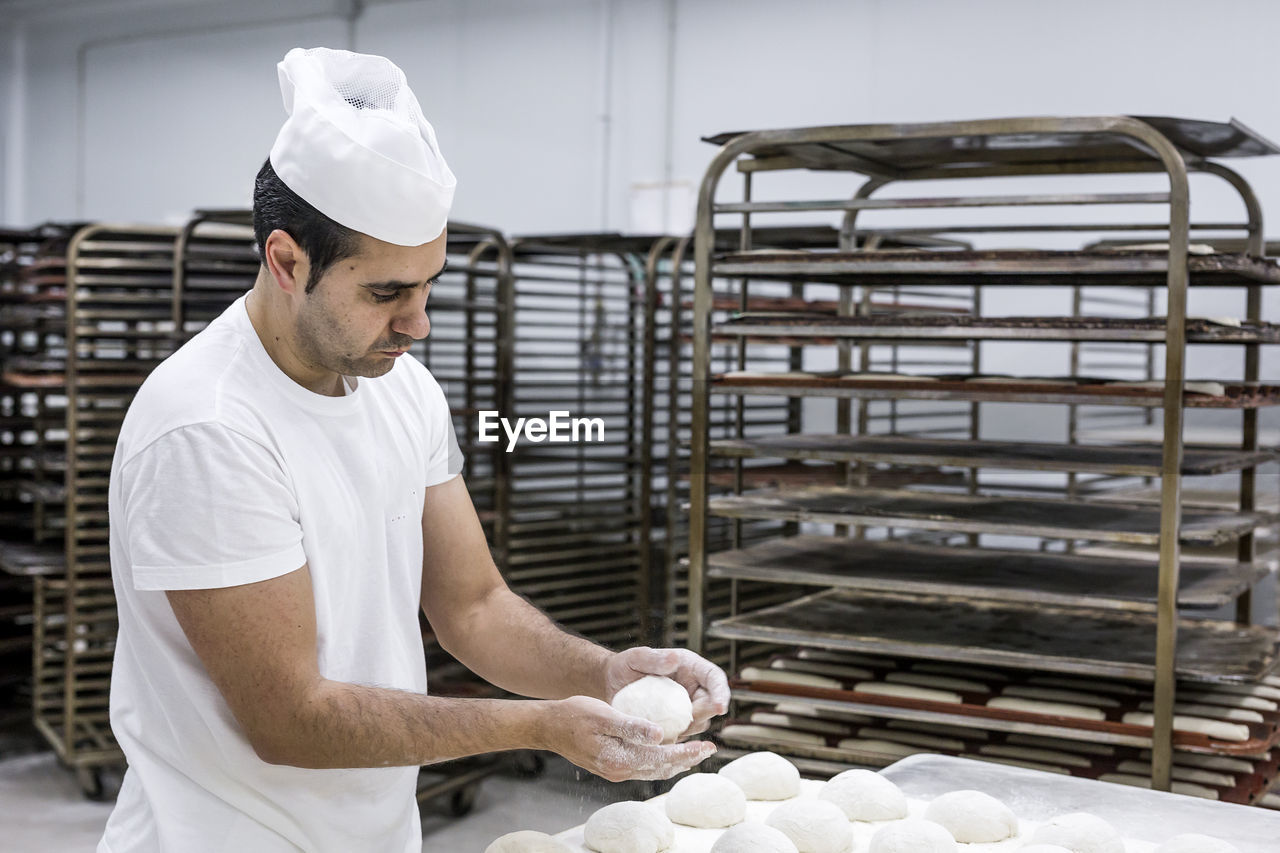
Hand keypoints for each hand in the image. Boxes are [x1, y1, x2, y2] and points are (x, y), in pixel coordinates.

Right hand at [542, 696, 715, 781]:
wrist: (549, 727)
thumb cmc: (574, 715)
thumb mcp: (604, 715)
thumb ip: (632, 726)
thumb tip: (660, 734)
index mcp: (619, 759)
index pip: (662, 757)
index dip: (687, 753)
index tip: (707, 747)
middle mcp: (619, 770)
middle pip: (662, 768)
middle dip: (687, 759)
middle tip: (709, 749)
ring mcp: (615, 771)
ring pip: (654, 770)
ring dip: (675, 761)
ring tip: (695, 752)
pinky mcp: (612, 766)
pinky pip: (643, 766)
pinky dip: (660, 760)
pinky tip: (667, 750)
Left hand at [605, 647, 730, 739]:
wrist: (611, 685)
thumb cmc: (624, 667)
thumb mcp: (636, 658)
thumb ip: (653, 658)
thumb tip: (674, 658)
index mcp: (690, 668)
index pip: (714, 678)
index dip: (721, 692)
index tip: (720, 706)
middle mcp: (692, 688)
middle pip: (711, 704)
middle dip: (706, 713)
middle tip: (690, 718)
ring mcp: (684, 707)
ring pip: (700, 722)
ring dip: (690, 728)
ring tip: (668, 726)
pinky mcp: (674, 724)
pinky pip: (682, 734)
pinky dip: (675, 738)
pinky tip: (660, 738)